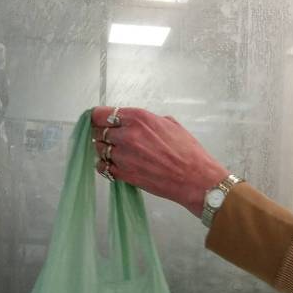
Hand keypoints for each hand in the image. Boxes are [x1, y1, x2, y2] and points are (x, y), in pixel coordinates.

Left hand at [90, 106, 229, 216]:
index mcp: (139, 118)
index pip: (102, 114)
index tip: (98, 120)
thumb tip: (137, 122)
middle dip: (101, 133)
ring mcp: (123, 156)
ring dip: (104, 149)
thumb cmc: (188, 152)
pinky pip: (103, 167)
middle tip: (108, 137)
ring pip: (99, 149)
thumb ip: (149, 120)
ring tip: (113, 151)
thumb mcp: (170, 124)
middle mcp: (127, 135)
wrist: (194, 179)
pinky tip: (113, 164)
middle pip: (98, 131)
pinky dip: (105, 165)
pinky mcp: (124, 174)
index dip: (98, 117)